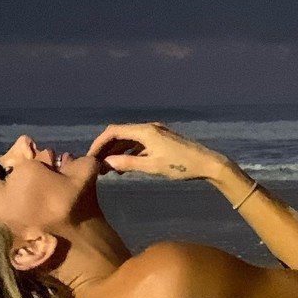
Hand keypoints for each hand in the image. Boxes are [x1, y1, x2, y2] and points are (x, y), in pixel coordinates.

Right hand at [88, 120, 225, 182]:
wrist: (207, 163)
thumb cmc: (181, 166)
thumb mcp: (152, 166)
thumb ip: (128, 164)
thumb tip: (106, 163)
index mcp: (145, 131)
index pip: (114, 131)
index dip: (99, 143)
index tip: (90, 156)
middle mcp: (149, 128)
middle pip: (120, 134)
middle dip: (106, 148)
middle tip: (96, 164)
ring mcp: (156, 133)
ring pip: (129, 140)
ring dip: (117, 152)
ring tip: (107, 169)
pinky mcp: (161, 140)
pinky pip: (139, 144)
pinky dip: (129, 153)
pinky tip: (124, 167)